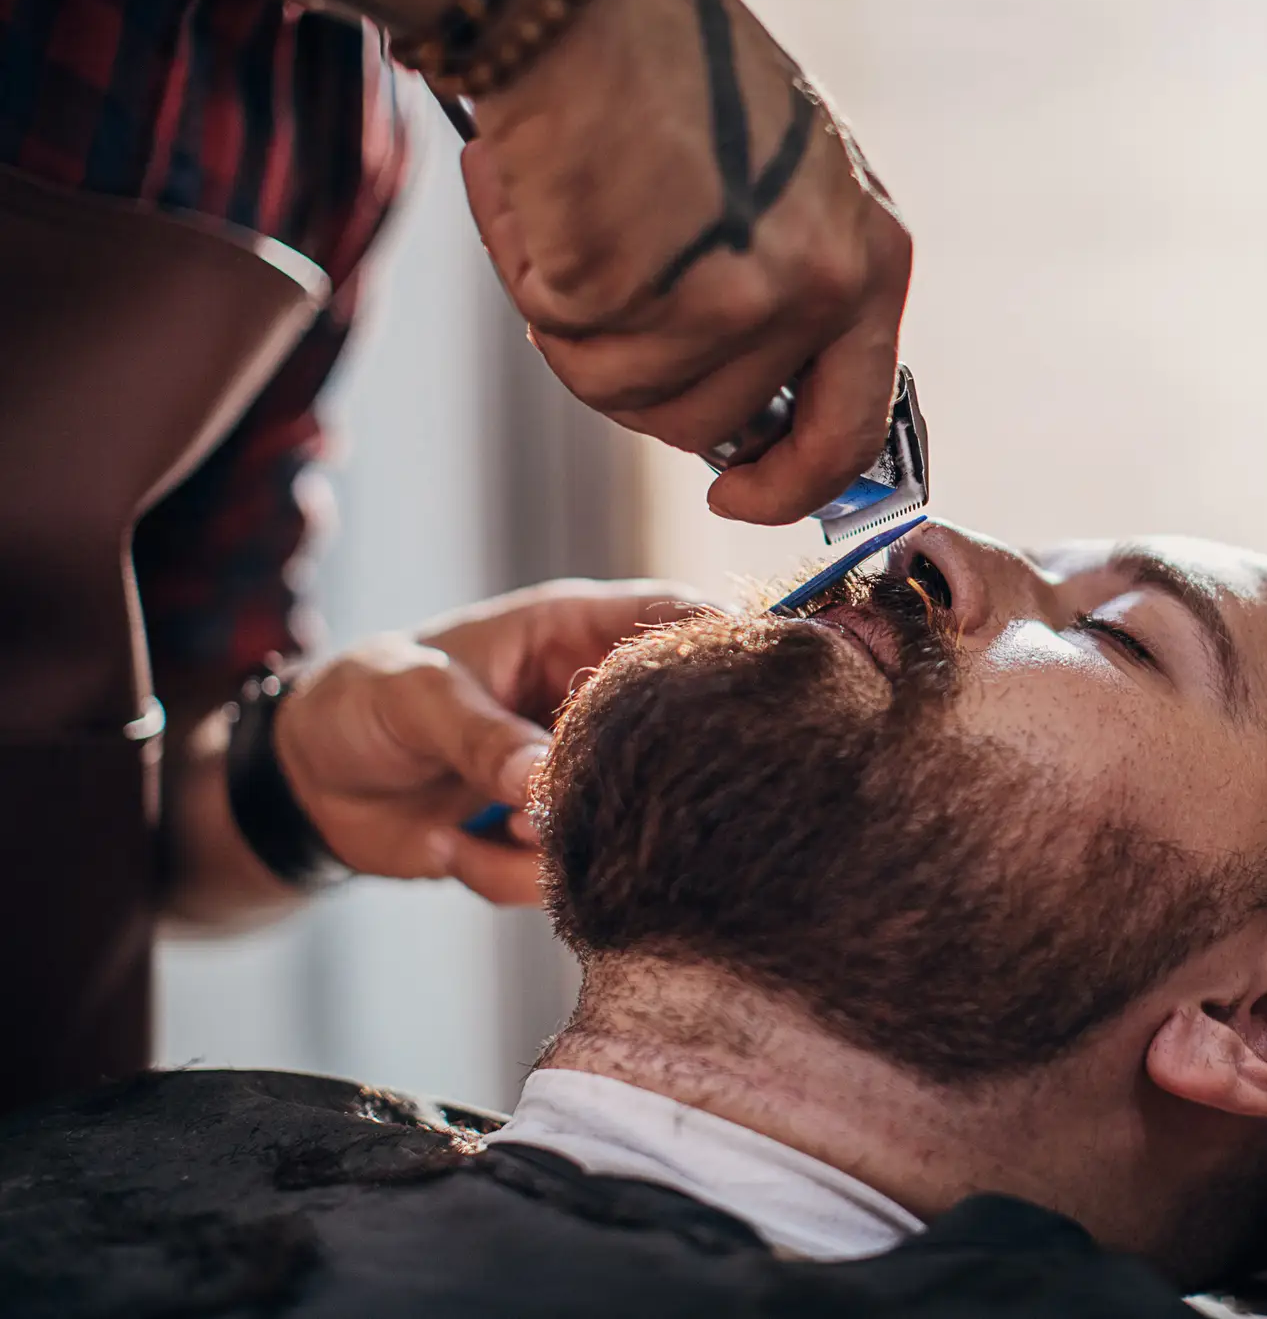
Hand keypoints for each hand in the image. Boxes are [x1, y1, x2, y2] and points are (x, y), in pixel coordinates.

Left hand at [273, 580, 703, 904]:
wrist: (307, 783)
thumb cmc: (364, 698)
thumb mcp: (414, 696)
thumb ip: (482, 735)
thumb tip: (543, 784)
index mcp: (573, 630)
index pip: (673, 617)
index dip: (716, 642)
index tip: (733, 685)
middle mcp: (592, 702)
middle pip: (672, 733)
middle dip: (631, 778)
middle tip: (552, 800)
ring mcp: (577, 773)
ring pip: (625, 818)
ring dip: (551, 842)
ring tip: (486, 825)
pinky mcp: (550, 837)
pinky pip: (562, 874)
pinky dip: (501, 875)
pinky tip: (448, 848)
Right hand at [462, 0, 912, 526]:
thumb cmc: (665, 65)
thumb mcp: (776, 188)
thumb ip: (777, 293)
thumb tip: (743, 411)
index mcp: (871, 256)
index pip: (853, 429)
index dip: (789, 485)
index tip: (735, 497)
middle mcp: (825, 286)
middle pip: (713, 425)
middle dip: (639, 383)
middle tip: (593, 291)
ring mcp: (742, 300)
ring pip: (629, 393)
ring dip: (576, 321)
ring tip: (573, 209)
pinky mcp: (650, 298)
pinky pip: (568, 343)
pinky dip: (534, 277)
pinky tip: (544, 193)